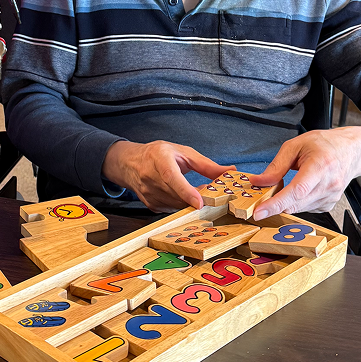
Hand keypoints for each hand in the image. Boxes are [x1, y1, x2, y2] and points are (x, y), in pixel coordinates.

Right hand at [102, 140, 226, 212]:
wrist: (130, 163)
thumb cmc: (158, 154)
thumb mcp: (182, 152)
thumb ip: (206, 164)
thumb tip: (230, 171)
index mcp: (159, 159)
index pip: (172, 177)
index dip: (186, 192)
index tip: (200, 203)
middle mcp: (150, 178)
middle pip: (178, 196)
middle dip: (197, 198)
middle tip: (211, 194)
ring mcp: (149, 194)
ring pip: (177, 205)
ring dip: (190, 202)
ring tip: (196, 192)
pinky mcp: (151, 205)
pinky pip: (172, 209)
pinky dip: (181, 205)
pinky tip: (182, 196)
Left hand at [248, 124, 360, 217]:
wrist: (351, 151)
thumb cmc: (325, 144)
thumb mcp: (296, 145)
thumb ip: (277, 165)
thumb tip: (259, 181)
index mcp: (320, 166)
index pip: (296, 191)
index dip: (276, 204)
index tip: (259, 212)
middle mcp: (328, 184)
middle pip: (296, 204)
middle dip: (274, 205)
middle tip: (260, 200)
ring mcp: (331, 197)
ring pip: (299, 208)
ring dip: (286, 202)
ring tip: (286, 185)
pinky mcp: (329, 204)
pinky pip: (306, 208)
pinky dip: (296, 202)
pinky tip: (300, 189)